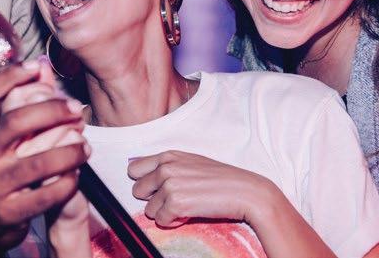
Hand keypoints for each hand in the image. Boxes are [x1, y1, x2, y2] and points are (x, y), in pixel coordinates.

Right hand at [0, 62, 89, 257]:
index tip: (36, 67)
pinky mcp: (9, 212)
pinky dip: (68, 182)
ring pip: (39, 161)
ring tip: (86, 147)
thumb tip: (43, 67)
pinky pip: (47, 193)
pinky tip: (77, 174)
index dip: (10, 75)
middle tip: (76, 109)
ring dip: (70, 150)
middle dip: (52, 110)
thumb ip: (18, 105)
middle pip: (15, 121)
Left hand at [127, 150, 277, 228]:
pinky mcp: (176, 203)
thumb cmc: (219, 179)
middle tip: (175, 200)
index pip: (134, 169)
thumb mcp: (191, 163)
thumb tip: (138, 173)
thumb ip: (167, 166)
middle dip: (153, 200)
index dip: (144, 183)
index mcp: (168, 155)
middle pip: (138, 191)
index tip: (156, 189)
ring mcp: (170, 184)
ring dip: (166, 212)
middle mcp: (166, 167)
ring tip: (187, 206)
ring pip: (149, 210)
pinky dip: (173, 222)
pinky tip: (190, 214)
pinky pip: (161, 221)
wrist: (244, 191)